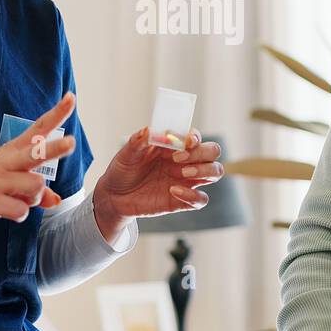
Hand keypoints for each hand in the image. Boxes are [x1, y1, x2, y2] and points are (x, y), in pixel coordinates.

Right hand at [0, 93, 77, 228]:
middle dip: (54, 149)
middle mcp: (6, 162)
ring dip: (32, 198)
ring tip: (16, 198)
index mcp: (12, 151)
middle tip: (72, 142)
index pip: (38, 129)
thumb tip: (56, 200)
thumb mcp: (9, 181)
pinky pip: (22, 211)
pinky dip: (18, 214)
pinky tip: (4, 210)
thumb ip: (36, 190)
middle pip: (36, 153)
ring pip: (35, 187)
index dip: (56, 114)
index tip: (71, 97)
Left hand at [93, 127, 221, 224]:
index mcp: (174, 146)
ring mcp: (186, 180)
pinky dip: (193, 195)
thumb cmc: (123, 169)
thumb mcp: (126, 153)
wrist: (115, 195)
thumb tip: (149, 130)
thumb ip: (138, 141)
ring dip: (204, 170)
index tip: (184, 142)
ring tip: (182, 172)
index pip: (195, 137)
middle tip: (178, 159)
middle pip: (212, 152)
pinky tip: (174, 191)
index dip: (194, 137)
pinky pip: (201, 199)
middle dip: (202, 153)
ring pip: (215, 172)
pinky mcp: (183, 200)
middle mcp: (185, 161)